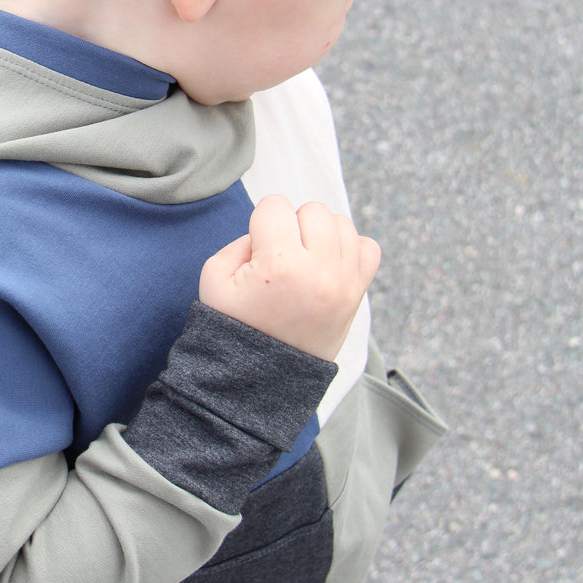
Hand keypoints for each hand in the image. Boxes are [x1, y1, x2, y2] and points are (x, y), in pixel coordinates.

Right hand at [199, 195, 379, 360]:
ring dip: (321, 234)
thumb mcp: (214, 279)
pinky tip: (327, 265)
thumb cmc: (236, 327)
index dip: (261, 222)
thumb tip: (272, 230)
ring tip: (304, 260)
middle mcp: (318, 270)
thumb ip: (239, 242)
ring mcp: (343, 282)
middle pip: (312, 210)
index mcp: (279, 264)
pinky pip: (368, 247)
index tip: (258, 249)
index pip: (276, 205)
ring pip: (342, 223)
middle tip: (281, 255)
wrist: (264, 377)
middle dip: (292, 225)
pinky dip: (349, 249)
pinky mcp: (357, 294)